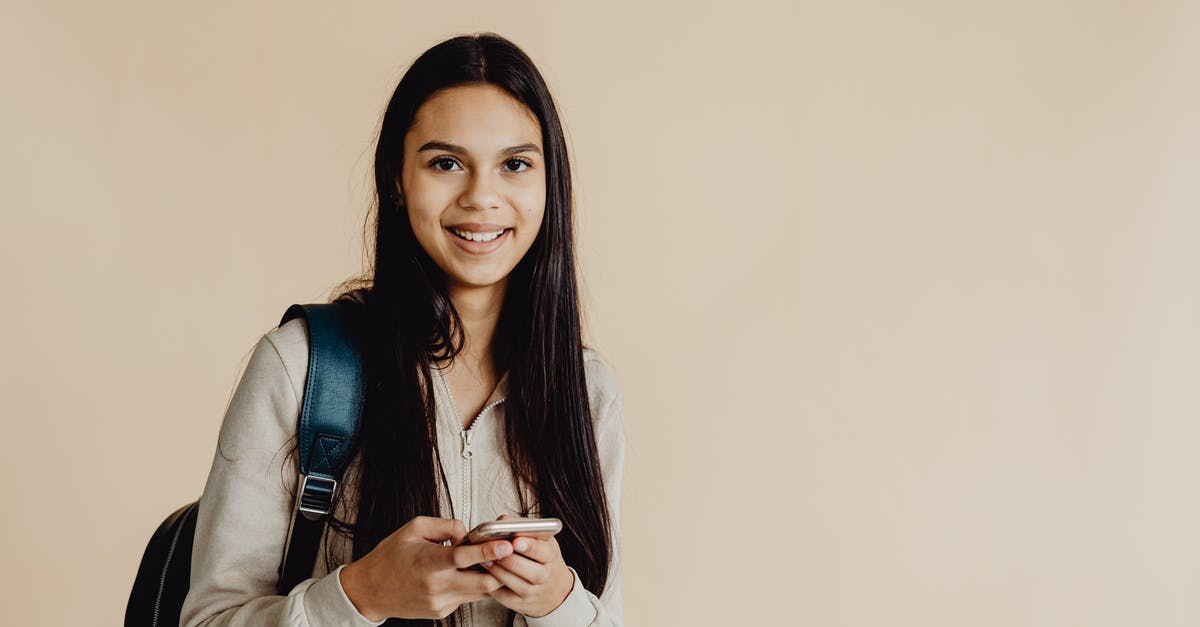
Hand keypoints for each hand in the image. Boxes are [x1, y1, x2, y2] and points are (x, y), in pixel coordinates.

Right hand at [339, 516, 511, 620]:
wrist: (370, 590)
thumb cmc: (390, 557)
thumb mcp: (414, 528)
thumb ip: (446, 526)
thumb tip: (469, 534)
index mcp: (428, 562)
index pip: (463, 558)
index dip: (488, 551)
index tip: (506, 545)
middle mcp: (436, 585)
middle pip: (482, 582)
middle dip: (500, 568)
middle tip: (506, 554)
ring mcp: (440, 602)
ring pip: (480, 592)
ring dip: (488, 577)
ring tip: (484, 561)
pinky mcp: (441, 611)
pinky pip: (467, 598)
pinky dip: (472, 586)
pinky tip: (463, 574)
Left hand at [481, 514, 573, 617]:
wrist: (553, 591)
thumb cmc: (543, 560)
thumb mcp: (543, 541)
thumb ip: (524, 529)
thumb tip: (502, 521)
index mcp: (551, 556)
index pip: (542, 551)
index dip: (528, 546)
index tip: (515, 541)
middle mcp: (544, 576)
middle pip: (525, 568)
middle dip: (507, 558)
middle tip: (493, 549)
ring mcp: (532, 592)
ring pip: (511, 581)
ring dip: (496, 570)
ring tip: (485, 559)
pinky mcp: (518, 603)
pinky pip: (502, 595)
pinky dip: (491, 584)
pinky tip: (485, 573)